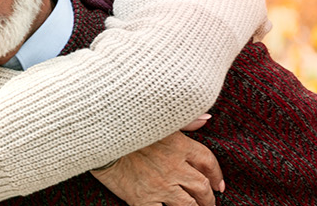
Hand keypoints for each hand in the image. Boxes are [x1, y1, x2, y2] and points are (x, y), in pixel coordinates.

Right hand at [90, 130, 223, 205]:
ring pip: (188, 205)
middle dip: (209, 198)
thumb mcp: (159, 119)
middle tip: (210, 203)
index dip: (216, 175)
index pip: (208, 162)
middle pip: (202, 188)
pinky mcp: (143, 199)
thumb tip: (206, 118)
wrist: (98, 139)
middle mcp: (174, 168)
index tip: (218, 184)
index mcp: (180, 146)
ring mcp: (160, 186)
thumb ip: (186, 120)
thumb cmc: (126, 126)